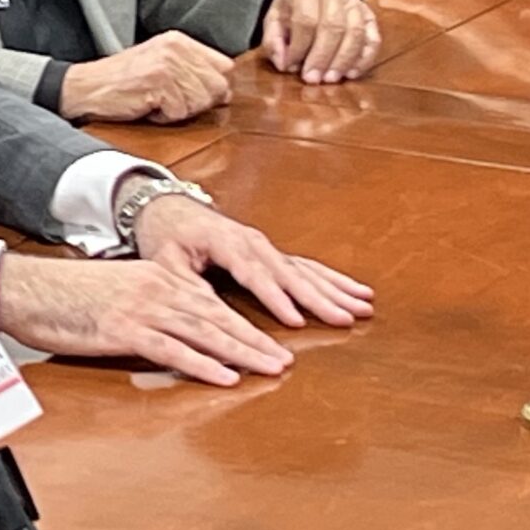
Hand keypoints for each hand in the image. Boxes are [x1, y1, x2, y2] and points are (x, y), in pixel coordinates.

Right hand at [0, 252, 292, 386]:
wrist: (23, 288)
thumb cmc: (60, 295)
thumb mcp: (113, 292)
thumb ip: (146, 308)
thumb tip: (169, 332)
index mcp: (155, 278)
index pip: (211, 303)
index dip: (245, 324)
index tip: (271, 342)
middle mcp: (155, 289)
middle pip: (217, 317)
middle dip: (256, 340)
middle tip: (287, 360)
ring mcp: (141, 308)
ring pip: (204, 332)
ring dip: (242, 352)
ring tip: (272, 368)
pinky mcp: (123, 329)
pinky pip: (171, 349)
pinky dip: (203, 363)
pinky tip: (226, 376)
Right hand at [57, 32, 232, 122]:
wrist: (85, 88)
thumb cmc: (122, 81)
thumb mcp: (160, 64)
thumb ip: (193, 71)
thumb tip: (225, 93)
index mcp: (179, 40)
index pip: (224, 66)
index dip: (213, 86)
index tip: (191, 93)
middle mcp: (176, 48)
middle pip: (217, 86)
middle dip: (197, 102)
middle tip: (169, 100)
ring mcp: (167, 65)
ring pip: (200, 101)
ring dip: (179, 110)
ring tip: (156, 102)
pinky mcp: (157, 83)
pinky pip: (179, 112)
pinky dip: (164, 117)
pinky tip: (147, 107)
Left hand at [131, 193, 373, 331]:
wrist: (168, 209)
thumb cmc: (165, 237)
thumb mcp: (163, 261)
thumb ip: (184, 285)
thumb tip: (207, 313)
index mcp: (224, 242)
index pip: (254, 275)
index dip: (276, 299)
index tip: (296, 321)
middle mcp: (252, 242)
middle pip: (290, 273)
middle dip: (320, 298)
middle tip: (346, 319)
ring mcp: (266, 246)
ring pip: (306, 269)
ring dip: (336, 289)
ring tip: (365, 306)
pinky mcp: (273, 252)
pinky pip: (308, 266)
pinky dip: (333, 279)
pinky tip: (358, 292)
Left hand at [260, 0, 379, 82]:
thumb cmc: (292, 8)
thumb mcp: (274, 18)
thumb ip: (273, 41)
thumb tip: (283, 65)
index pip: (306, 21)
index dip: (299, 48)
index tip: (291, 68)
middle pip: (333, 27)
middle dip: (322, 57)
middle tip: (313, 78)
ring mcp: (356, 4)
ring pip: (355, 33)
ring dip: (344, 60)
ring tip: (331, 79)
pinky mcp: (369, 17)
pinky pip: (373, 39)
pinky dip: (365, 58)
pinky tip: (352, 73)